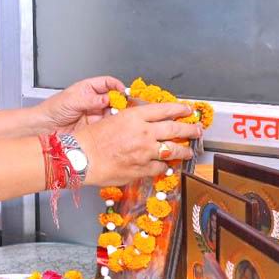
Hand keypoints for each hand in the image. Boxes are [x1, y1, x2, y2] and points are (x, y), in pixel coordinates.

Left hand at [36, 76, 124, 132]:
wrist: (44, 126)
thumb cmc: (53, 108)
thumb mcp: (72, 101)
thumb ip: (91, 100)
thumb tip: (108, 98)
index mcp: (88, 88)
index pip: (107, 83)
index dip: (117, 85)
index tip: (124, 91)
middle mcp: (94, 100)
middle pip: (113, 98)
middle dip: (121, 101)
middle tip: (126, 106)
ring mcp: (95, 113)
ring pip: (113, 112)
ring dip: (118, 114)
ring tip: (120, 116)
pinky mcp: (94, 126)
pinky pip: (107, 124)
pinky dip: (113, 125)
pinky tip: (115, 125)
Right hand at [73, 102, 202, 185]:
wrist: (80, 158)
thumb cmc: (89, 139)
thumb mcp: (111, 119)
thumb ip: (131, 121)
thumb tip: (144, 124)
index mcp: (135, 116)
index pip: (165, 110)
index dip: (180, 110)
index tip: (188, 110)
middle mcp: (143, 132)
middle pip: (175, 129)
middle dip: (190, 129)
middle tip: (197, 130)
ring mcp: (145, 152)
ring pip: (172, 150)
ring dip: (183, 150)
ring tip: (188, 150)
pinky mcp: (142, 168)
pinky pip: (160, 167)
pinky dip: (164, 166)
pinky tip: (165, 166)